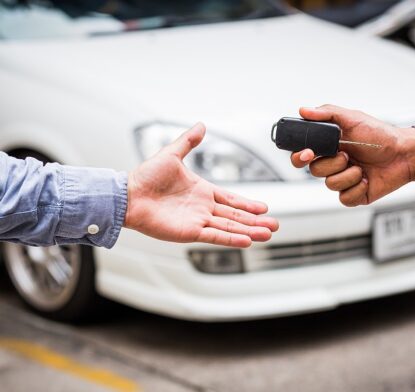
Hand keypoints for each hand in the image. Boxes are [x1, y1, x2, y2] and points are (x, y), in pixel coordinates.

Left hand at [124, 123, 278, 246]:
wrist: (129, 194)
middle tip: (274, 225)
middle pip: (235, 216)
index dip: (247, 204)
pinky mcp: (189, 232)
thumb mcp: (172, 154)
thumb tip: (201, 124)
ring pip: (229, 227)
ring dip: (249, 231)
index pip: (231, 199)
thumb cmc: (146, 176)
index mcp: (202, 191)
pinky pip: (215, 236)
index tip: (264, 208)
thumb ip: (188, 141)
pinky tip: (247, 240)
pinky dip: (231, 239)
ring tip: (267, 234)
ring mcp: (197, 221)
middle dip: (255, 221)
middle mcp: (203, 208)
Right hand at [291, 105, 414, 206]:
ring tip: (362, 167)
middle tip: (346, 155)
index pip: (303, 155)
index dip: (300, 156)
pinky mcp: (354, 194)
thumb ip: (327, 113)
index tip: (308, 153)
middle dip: (332, 164)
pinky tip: (367, 179)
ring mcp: (344, 179)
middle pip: (314, 170)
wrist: (404, 154)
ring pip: (330, 184)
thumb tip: (304, 110)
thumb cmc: (381, 135)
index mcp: (329, 147)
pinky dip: (357, 188)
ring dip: (348, 175)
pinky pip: (344, 198)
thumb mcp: (353, 118)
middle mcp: (334, 164)